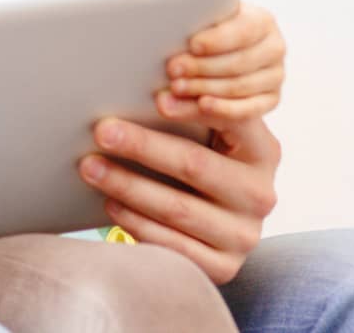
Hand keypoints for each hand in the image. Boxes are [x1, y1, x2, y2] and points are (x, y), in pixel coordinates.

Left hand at [78, 115, 279, 283]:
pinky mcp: (223, 267)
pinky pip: (173, 245)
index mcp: (263, 151)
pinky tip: (110, 205)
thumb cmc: (201, 165)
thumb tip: (145, 85)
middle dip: (143, 146)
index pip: (233, 121)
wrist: (212, 227)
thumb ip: (193, 112)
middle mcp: (260, 194)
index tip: (156, 97)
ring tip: (90, 167)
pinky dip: (136, 223)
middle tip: (102, 131)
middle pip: (195, 165)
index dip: (195, 108)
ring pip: (177, 207)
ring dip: (128, 185)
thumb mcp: (209, 137)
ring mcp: (244, 235)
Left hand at [163, 2, 284, 121]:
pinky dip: (223, 108)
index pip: (243, 30)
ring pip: (240, 85)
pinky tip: (202, 105)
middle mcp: (274, 47)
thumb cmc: (208, 36)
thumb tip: (165, 79)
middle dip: (202, 67)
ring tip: (177, 88)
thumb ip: (185, 47)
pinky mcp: (271, 99)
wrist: (223, 57)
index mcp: (261, 21)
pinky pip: (249, 109)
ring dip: (205, 88)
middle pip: (238, 61)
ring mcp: (276, 75)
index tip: (192, 45)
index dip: (217, 40)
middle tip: (173, 70)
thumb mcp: (200, 33)